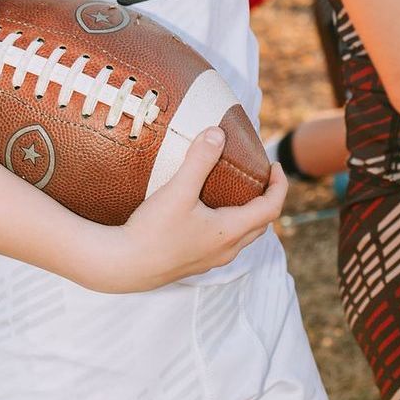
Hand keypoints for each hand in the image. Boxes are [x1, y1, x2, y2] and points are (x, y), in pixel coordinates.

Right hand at [79, 126, 286, 293]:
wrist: (120, 267)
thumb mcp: (178, 190)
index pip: (271, 208)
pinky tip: (206, 214)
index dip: (279, 186)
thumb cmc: (151, 231)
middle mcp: (226, 250)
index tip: (275, 166)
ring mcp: (209, 260)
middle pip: (260, 225)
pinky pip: (222, 244)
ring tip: (235, 193)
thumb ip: (199, 160)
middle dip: (265, 200)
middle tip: (259, 178)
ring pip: (241, 237)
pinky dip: (227, 226)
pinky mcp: (192, 264)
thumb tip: (217, 132)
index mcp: (230, 232)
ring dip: (246, 215)